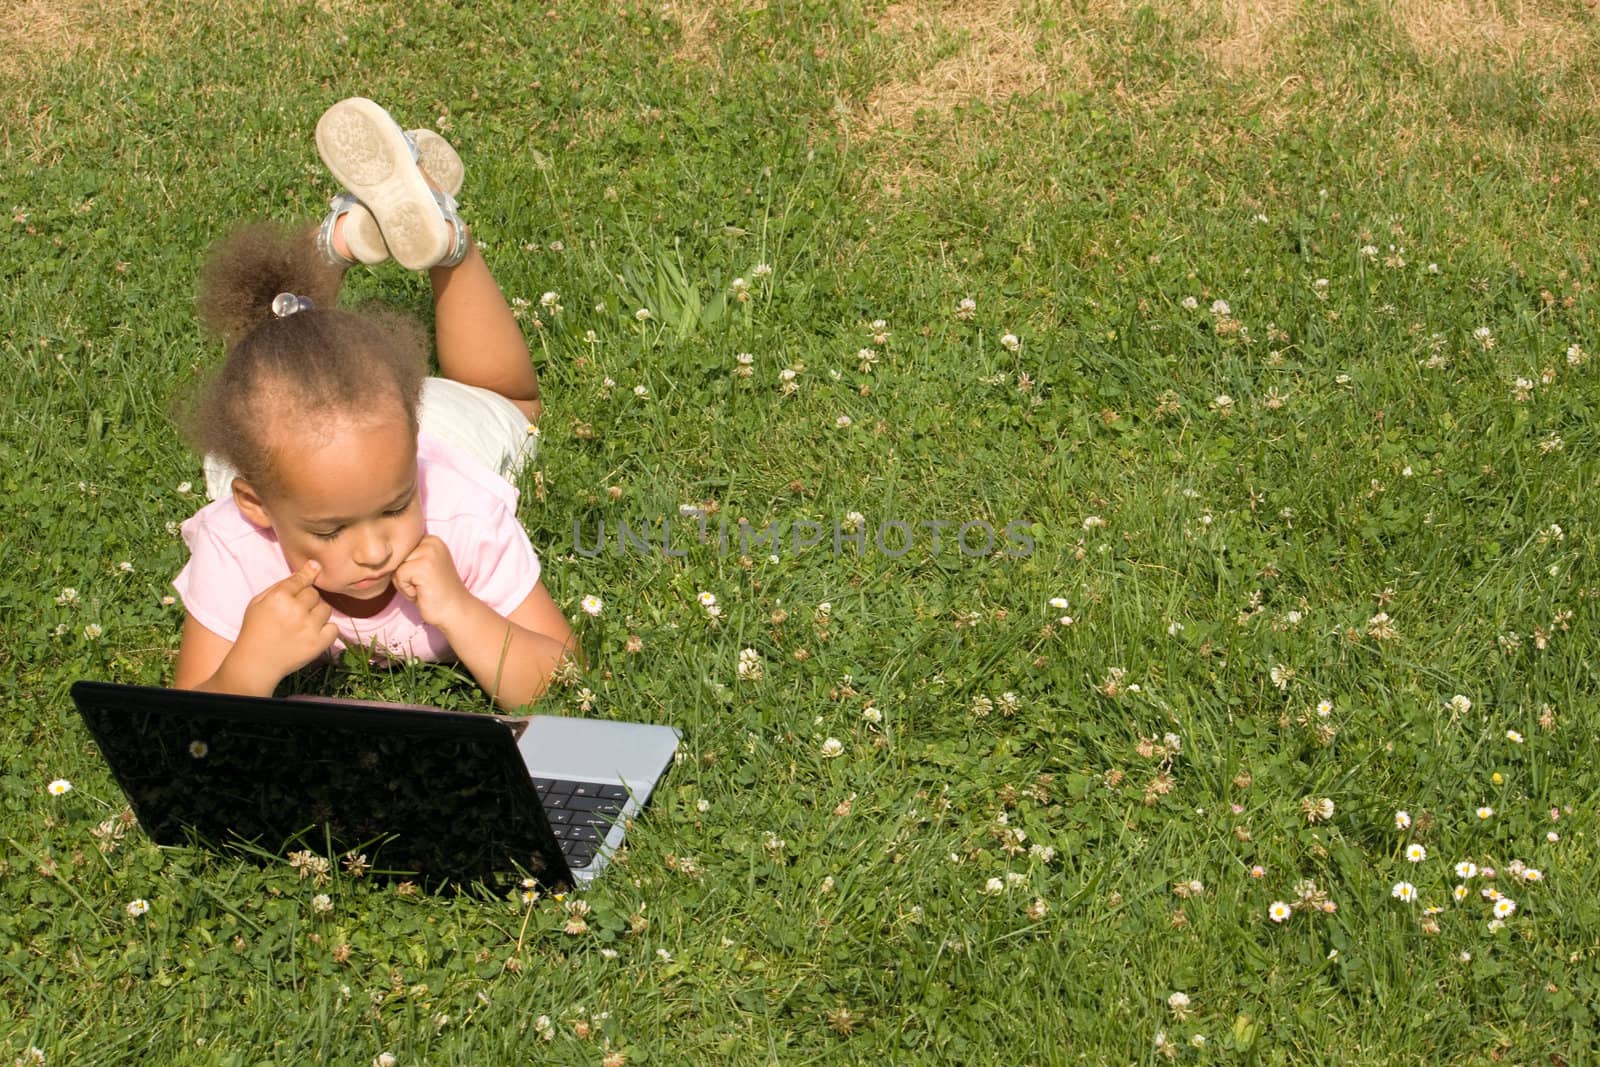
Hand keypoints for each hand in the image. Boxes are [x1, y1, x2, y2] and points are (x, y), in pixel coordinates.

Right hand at [232, 559, 339, 687]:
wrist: (256, 663)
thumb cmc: (255, 630)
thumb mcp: (258, 602)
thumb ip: (282, 584)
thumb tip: (311, 567)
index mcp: (279, 598)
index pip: (302, 579)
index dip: (308, 575)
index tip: (316, 567)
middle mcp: (296, 610)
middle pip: (315, 594)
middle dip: (306, 600)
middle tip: (294, 612)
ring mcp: (309, 627)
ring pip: (326, 609)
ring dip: (316, 614)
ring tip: (302, 624)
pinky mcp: (319, 643)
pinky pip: (334, 628)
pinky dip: (326, 630)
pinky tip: (312, 634)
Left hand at [394, 535, 471, 628]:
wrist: (455, 611)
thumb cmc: (435, 593)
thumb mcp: (422, 567)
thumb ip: (407, 557)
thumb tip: (380, 556)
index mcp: (431, 539)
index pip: (399, 549)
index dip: (405, 567)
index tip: (423, 577)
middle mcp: (431, 541)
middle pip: (396, 556)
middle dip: (403, 574)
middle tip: (422, 585)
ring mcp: (429, 553)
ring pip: (395, 566)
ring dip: (403, 583)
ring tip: (422, 588)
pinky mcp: (424, 567)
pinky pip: (398, 576)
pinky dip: (406, 590)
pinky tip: (421, 593)